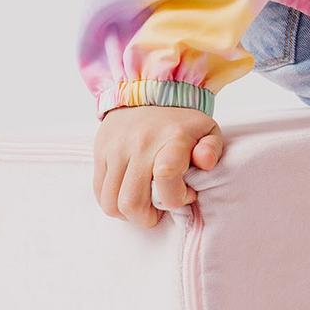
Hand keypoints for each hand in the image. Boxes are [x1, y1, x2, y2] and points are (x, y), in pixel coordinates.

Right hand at [92, 106, 225, 227]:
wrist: (146, 91)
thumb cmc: (181, 121)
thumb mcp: (207, 130)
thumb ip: (211, 149)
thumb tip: (205, 162)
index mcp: (172, 139)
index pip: (166, 175)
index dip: (176, 197)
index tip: (186, 194)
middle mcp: (140, 144)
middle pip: (131, 202)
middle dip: (147, 218)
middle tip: (159, 209)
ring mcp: (116, 149)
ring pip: (110, 203)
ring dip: (128, 214)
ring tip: (143, 202)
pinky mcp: (99, 152)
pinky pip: (98, 192)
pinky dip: (112, 202)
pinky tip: (129, 193)